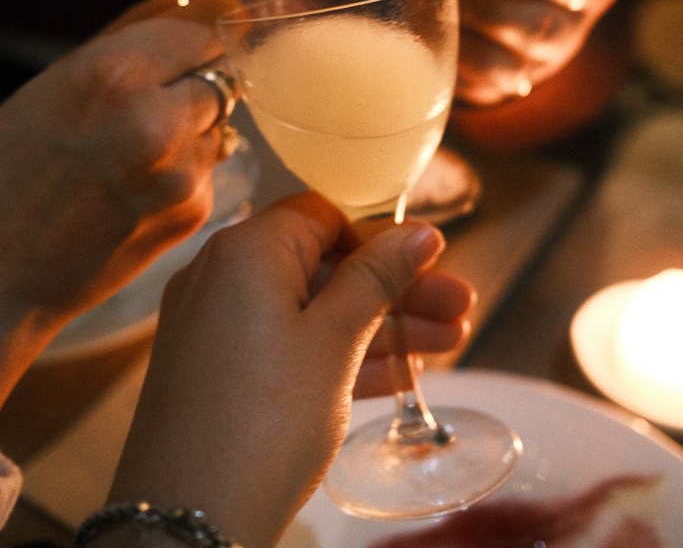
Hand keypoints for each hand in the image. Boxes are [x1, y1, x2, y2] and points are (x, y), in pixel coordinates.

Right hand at [0, 0, 237, 392]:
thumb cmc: (11, 166)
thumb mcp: (57, 82)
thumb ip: (130, 30)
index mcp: (114, 74)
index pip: (206, 28)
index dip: (203, 31)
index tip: (201, 35)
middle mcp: (156, 120)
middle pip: (223, 73)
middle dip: (197, 80)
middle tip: (154, 100)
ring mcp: (180, 171)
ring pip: (221, 120)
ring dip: (194, 124)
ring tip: (136, 148)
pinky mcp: (193, 211)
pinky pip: (210, 166)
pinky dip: (187, 167)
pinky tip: (137, 184)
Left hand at [108, 194, 473, 547]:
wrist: (190, 521)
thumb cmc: (264, 421)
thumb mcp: (334, 341)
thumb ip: (377, 279)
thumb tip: (419, 232)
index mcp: (245, 250)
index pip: (322, 215)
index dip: (380, 234)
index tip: (429, 258)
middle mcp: (221, 277)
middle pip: (323, 266)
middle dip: (394, 288)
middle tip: (459, 305)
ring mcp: (215, 327)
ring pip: (311, 311)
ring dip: (378, 325)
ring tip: (450, 342)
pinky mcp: (216, 372)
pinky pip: (287, 347)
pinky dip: (338, 356)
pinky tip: (401, 375)